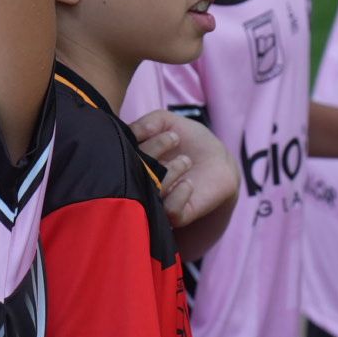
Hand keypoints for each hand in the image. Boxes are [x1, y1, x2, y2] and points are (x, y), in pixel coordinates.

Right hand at [132, 110, 238, 227]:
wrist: (217, 157)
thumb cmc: (187, 138)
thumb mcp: (167, 122)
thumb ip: (148, 122)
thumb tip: (133, 133)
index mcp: (133, 160)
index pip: (120, 155)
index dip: (135, 141)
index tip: (158, 130)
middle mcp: (140, 181)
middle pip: (134, 171)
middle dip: (154, 151)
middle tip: (174, 138)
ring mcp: (157, 199)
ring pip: (152, 192)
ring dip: (170, 172)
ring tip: (185, 160)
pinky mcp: (177, 215)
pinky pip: (170, 211)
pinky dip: (179, 195)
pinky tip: (188, 183)